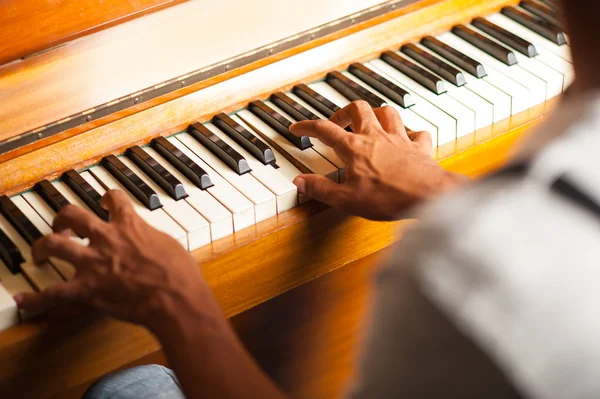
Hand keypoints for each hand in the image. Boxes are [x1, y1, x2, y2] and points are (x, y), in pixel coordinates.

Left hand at [14, 191, 217, 333]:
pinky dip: (35, 300)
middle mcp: (106, 238)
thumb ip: (155, 240)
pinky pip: (52, 294)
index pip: (114, 199)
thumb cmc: (180, 274)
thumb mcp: (171, 245)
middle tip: (62, 225)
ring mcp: (92, 263)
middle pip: (72, 215)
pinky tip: (23, 302)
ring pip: (53, 245)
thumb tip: (154, 245)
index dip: (107, 197)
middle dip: (62, 218)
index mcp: (130, 225)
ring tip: (39, 253)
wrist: (174, 297)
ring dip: (42, 248)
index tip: (104, 200)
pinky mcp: (86, 289)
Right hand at [290, 101, 466, 219]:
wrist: (427, 195)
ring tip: (369, 121)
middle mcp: (376, 136)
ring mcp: (399, 139)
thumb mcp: (346, 199)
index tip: (298, 127)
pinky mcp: (419, 147)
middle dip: (343, 112)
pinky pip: (416, 132)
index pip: (324, 130)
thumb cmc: (389, 197)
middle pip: (357, 109)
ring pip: (386, 112)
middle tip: (337, 122)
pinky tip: (407, 138)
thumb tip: (300, 182)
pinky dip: (410, 132)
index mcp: (354, 148)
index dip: (307, 127)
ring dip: (375, 114)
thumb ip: (321, 189)